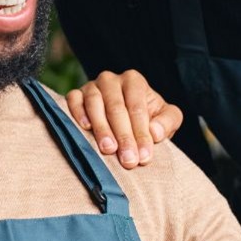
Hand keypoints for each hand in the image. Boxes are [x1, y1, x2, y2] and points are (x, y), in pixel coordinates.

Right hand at [64, 70, 183, 169]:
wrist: (125, 120)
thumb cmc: (148, 119)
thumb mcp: (166, 118)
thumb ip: (167, 122)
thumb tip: (155, 132)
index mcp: (134, 81)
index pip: (137, 107)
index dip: (141, 133)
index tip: (144, 156)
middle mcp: (111, 80)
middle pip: (116, 107)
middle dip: (124, 136)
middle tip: (128, 160)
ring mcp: (91, 86)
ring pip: (94, 103)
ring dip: (102, 128)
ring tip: (109, 149)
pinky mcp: (75, 95)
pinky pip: (73, 100)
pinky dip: (78, 113)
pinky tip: (85, 128)